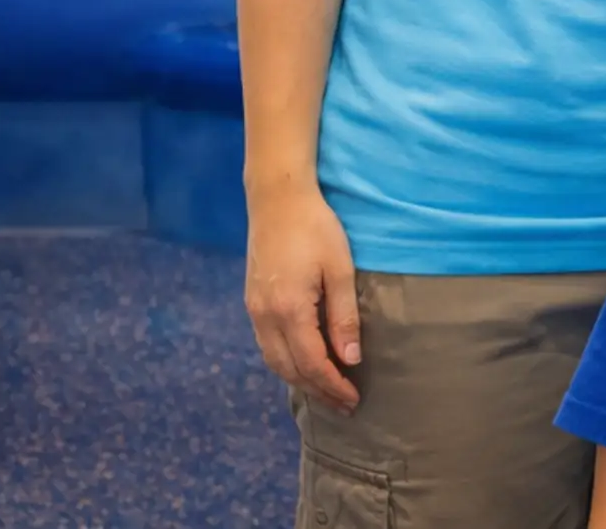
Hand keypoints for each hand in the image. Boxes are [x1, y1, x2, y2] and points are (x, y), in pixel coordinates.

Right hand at [245, 181, 362, 414]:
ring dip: (300, 380)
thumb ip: (344, 318)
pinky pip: (267, 346)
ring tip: (326, 391)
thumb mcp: (340, 270)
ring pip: (274, 361)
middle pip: (290, 370)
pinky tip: (303, 363)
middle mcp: (265, 317)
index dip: (333, 386)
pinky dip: (286, 362)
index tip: (353, 400)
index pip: (312, 364)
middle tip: (344, 405)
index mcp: (289, 311)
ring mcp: (254, 311)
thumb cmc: (316, 228)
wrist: (276, 200)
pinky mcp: (252, 302)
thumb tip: (351, 360)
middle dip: (318, 391)